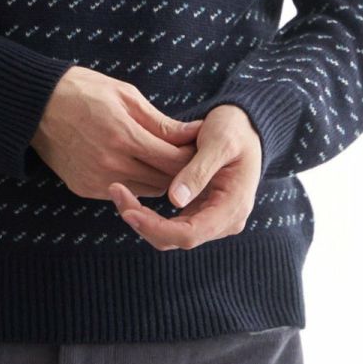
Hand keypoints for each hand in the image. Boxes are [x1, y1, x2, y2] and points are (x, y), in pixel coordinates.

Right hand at [31, 66, 204, 199]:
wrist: (35, 104)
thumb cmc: (84, 90)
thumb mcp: (126, 95)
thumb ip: (161, 122)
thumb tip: (195, 133)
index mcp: (124, 136)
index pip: (174, 160)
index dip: (193, 155)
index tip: (200, 147)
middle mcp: (111, 164)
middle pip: (164, 181)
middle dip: (181, 170)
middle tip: (187, 155)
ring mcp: (97, 179)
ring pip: (147, 191)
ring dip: (160, 179)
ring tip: (163, 159)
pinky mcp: (85, 189)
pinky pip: (123, 192)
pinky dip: (136, 182)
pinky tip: (136, 164)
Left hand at [109, 104, 261, 249]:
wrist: (246, 125)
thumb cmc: (235, 129)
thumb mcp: (219, 142)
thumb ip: (199, 171)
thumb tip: (175, 201)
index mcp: (233, 208)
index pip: (190, 234)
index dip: (157, 227)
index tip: (129, 211)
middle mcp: (224, 221)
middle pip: (177, 238)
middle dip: (144, 223)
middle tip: (116, 193)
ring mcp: (212, 218)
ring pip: (172, 234)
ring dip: (144, 219)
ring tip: (118, 192)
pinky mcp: (201, 211)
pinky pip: (172, 223)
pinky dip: (151, 213)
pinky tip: (131, 194)